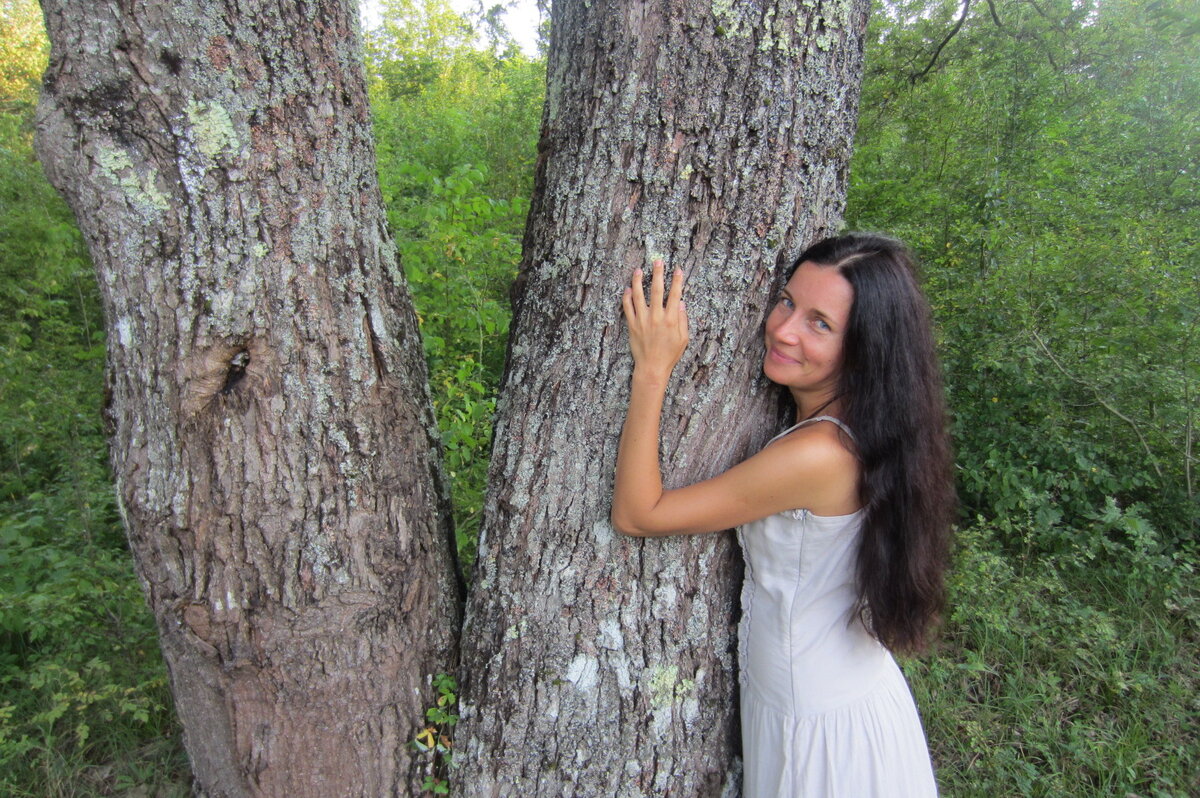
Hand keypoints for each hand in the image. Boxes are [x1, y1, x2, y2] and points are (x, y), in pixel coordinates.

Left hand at [621, 259, 687, 380]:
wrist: (652, 367)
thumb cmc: (669, 355)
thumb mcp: (683, 339)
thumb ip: (683, 320)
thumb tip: (680, 303)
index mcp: (670, 320)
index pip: (674, 295)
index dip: (677, 281)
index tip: (677, 269)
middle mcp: (656, 317)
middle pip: (657, 290)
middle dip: (658, 274)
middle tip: (657, 261)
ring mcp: (642, 320)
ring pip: (638, 295)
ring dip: (638, 281)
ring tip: (638, 270)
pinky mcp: (632, 325)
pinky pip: (627, 308)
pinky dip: (627, 297)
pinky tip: (628, 289)